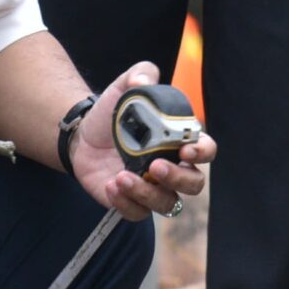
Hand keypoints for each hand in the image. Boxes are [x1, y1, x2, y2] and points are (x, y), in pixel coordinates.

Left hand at [67, 62, 215, 221]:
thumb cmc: (113, 112)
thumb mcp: (124, 87)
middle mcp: (172, 168)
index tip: (186, 148)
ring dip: (148, 193)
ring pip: (167, 203)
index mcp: (180, 141)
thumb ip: (139, 75)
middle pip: (193, 184)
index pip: (206, 151)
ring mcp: (153, 187)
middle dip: (178, 178)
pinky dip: (126, 203)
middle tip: (156, 165)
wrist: (82, 133)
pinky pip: (137, 213)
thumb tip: (143, 81)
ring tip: (123, 177)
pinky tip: (111, 185)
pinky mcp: (131, 201)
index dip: (202, 152)